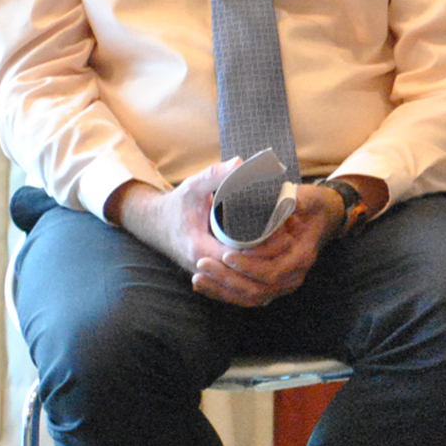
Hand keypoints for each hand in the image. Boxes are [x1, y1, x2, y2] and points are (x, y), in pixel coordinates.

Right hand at [113, 162, 330, 306]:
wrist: (154, 223)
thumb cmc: (176, 204)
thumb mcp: (193, 186)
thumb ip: (216, 175)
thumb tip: (240, 162)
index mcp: (199, 249)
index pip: (240, 258)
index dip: (264, 249)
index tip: (284, 233)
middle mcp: (204, 267)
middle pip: (245, 273)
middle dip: (270, 258)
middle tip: (291, 238)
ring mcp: (208, 273)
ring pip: (242, 282)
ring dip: (265, 268)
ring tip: (286, 246)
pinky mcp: (212, 274)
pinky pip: (237, 282)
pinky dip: (255, 273)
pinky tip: (274, 259)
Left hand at [197, 183, 343, 304]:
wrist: (320, 219)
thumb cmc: (313, 208)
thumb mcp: (311, 199)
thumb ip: (300, 201)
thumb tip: (291, 201)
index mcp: (303, 255)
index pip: (274, 271)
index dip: (249, 266)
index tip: (226, 253)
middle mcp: (294, 275)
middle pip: (258, 289)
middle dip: (228, 278)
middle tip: (202, 263)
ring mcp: (282, 284)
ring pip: (249, 297)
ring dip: (222, 290)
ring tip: (198, 277)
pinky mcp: (269, 286)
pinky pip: (245, 297)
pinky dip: (223, 293)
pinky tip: (201, 285)